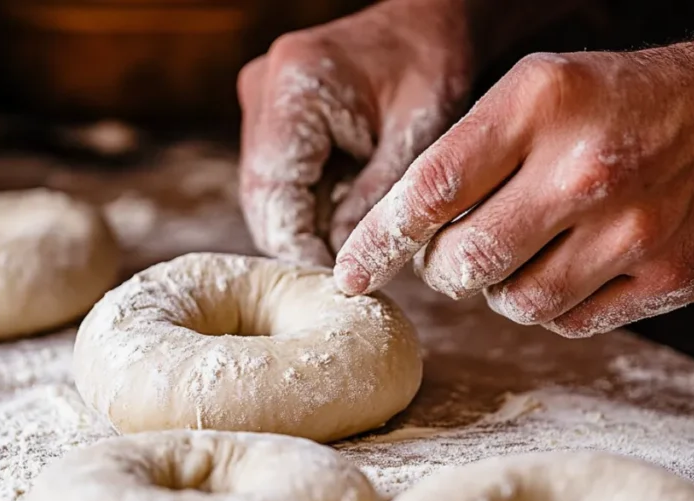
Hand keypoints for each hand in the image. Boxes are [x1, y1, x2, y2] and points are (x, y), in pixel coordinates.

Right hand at [237, 0, 475, 265]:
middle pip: (263, 198)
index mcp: (295, 88)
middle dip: (302, 242)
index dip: (301, 248)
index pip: (275, 193)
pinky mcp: (270, 116)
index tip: (337, 282)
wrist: (428, 24)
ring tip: (351, 251)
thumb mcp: (415, 138)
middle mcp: (263, 90)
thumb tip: (343, 262)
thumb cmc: (432, 65)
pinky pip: (279, 180)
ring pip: (267, 195)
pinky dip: (308, 206)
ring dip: (305, 227)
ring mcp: (260, 101)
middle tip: (347, 277)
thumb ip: (373, 202)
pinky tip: (344, 220)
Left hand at [334, 15, 693, 336]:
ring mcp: (630, 229)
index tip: (350, 275)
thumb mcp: (537, 90)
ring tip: (528, 250)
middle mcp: (583, 168)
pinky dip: (552, 305)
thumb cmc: (621, 101)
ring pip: (513, 304)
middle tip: (457, 254)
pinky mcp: (665, 278)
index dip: (378, 243)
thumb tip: (399, 236)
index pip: (428, 192)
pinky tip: (572, 265)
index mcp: (538, 106)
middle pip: (463, 263)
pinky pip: (567, 323)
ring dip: (500, 289)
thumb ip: (466, 155)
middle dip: (444, 270)